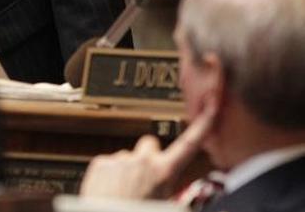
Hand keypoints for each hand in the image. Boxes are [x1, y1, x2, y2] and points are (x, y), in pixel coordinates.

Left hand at [79, 96, 216, 199]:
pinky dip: (111, 175)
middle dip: (150, 156)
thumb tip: (176, 188)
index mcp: (164, 173)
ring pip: (128, 158)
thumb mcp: (168, 203)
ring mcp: (120, 160)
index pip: (188, 145)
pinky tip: (112, 191)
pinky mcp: (100, 163)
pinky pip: (110, 164)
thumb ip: (172, 187)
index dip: (202, 125)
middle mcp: (143, 161)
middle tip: (147, 177)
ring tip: (126, 191)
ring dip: (128, 169)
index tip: (211, 108)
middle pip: (150, 144)